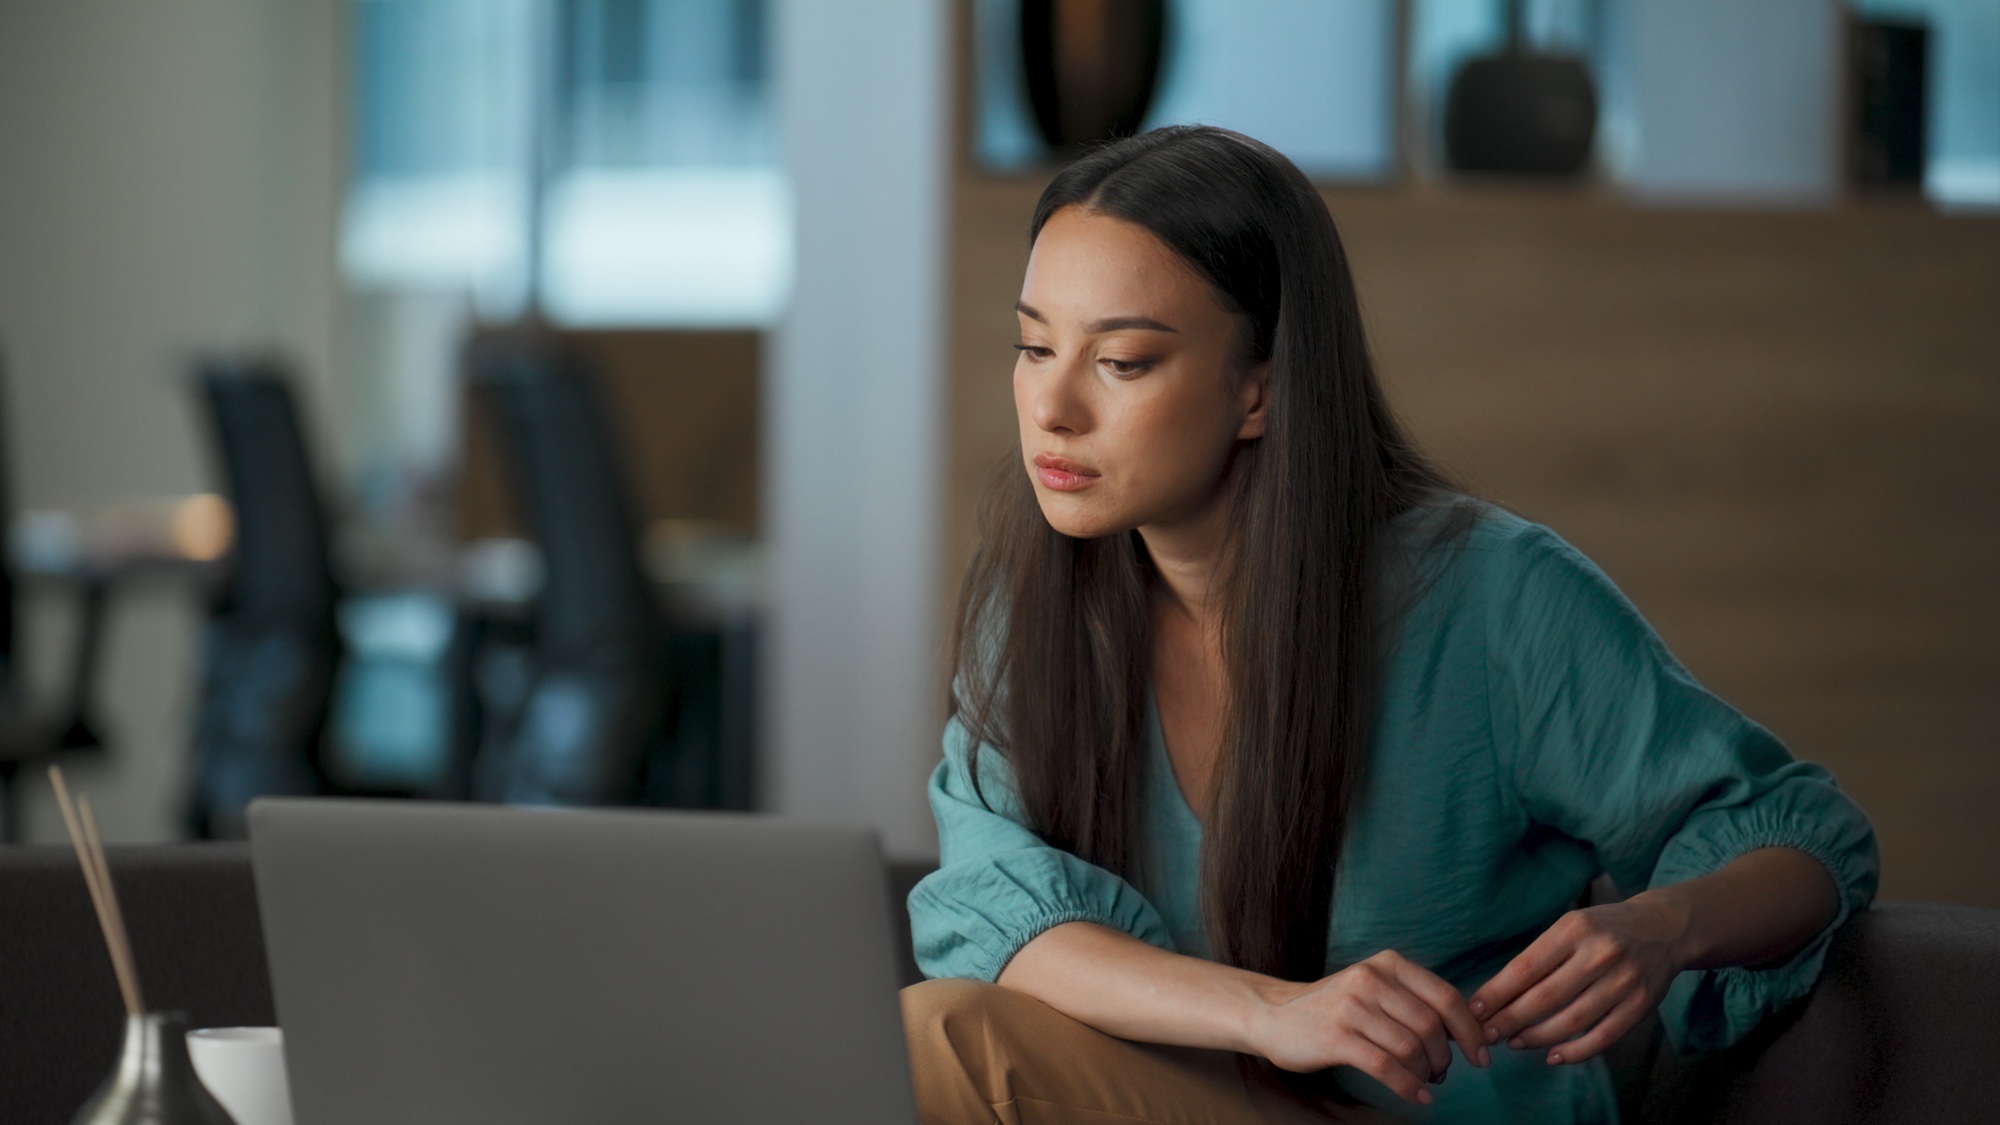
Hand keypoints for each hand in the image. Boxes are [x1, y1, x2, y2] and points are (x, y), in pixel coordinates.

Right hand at [1248, 949, 1490, 1106]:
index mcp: (1388, 964)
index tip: (1481, 1055)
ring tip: (1424, 1082)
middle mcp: (1371, 979)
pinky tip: (1418, 1096)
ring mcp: (1352, 1007)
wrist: (1275, 1014)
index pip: (1446, 996)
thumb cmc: (1334, 1007)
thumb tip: (1464, 1032)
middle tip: (1442, 1074)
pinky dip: (1409, 1086)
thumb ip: (1414, 1001)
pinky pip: (1386, 1066)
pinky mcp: (1336, 1037)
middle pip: (1431, 1026)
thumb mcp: (1374, 988)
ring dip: (1426, 1073)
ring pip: (1411, 1048)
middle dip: (1446, 1057)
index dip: (1470, 1030)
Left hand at [1469, 895, 1688, 1065]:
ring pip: (1572, 1021)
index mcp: (1574, 929)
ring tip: (1514, 1042)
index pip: (1526, 967)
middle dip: (1510, 1020)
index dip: (1497, 993)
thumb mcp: (1570, 927)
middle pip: (1545, 997)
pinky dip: (1575, 1052)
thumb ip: (1539, 958)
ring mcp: (1624, 981)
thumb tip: (1496, 995)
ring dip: (1537, 1037)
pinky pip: (1603, 1037)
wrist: (1664, 928)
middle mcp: (1600, 953)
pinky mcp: (1642, 1005)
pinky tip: (1552, 1056)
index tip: (1475, 1010)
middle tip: (1488, 1034)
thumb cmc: (1602, 930)